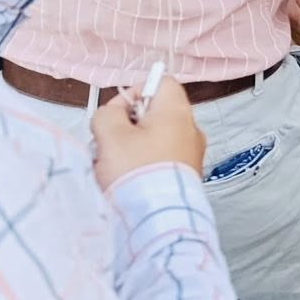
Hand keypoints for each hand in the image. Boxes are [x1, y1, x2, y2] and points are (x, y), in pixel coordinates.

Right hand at [91, 79, 205, 190]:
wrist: (157, 217)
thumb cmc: (136, 172)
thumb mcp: (111, 135)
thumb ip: (107, 114)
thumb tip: (110, 114)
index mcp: (177, 111)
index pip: (161, 82)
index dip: (134, 92)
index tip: (116, 113)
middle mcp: (191, 129)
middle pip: (156, 113)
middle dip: (127, 125)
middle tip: (111, 142)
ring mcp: (192, 153)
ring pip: (156, 139)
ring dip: (132, 147)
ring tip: (115, 166)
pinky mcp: (186, 176)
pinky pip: (162, 160)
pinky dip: (144, 165)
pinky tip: (128, 180)